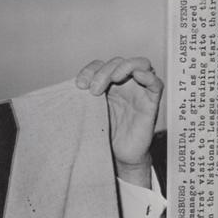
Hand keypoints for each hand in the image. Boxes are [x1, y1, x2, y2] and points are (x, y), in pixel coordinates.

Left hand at [76, 57, 163, 187]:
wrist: (118, 155)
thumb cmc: (103, 133)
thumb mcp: (88, 112)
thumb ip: (81, 99)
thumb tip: (60, 93)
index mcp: (107, 83)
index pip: (99, 65)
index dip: (89, 70)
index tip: (79, 85)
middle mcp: (123, 84)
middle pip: (117, 62)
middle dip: (103, 72)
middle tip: (94, 91)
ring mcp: (138, 91)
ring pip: (139, 64)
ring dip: (124, 67)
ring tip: (113, 80)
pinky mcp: (151, 102)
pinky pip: (156, 83)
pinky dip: (148, 75)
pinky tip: (138, 76)